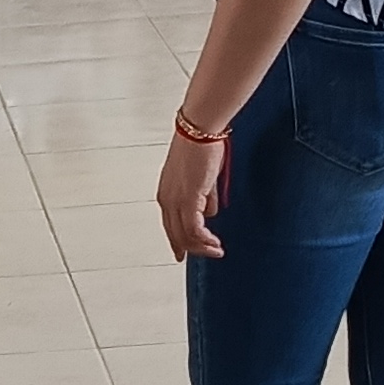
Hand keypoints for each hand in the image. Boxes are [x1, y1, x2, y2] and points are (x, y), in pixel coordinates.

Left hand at [157, 123, 230, 258]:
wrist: (200, 130)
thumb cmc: (201, 145)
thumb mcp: (203, 178)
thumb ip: (206, 196)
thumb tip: (211, 211)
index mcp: (167, 192)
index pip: (170, 224)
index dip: (178, 241)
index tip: (183, 253)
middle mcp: (167, 199)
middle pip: (175, 234)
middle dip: (192, 248)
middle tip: (209, 253)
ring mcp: (175, 200)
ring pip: (185, 236)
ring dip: (202, 246)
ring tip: (216, 250)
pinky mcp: (188, 200)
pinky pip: (195, 230)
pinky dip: (205, 240)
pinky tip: (215, 243)